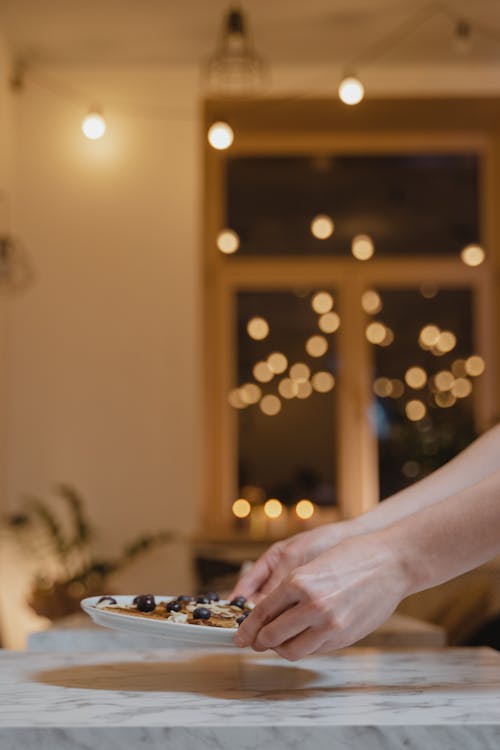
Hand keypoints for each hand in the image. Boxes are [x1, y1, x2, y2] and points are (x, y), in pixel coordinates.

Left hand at [233, 531, 409, 659]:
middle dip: (260, 642)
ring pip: (291, 650)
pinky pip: (314, 650)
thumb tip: (270, 613)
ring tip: (278, 643)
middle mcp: (311, 605)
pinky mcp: (344, 637)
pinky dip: (303, 647)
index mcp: (299, 582)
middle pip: (272, 636)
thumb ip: (292, 589)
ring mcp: (329, 624)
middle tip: (255, 642)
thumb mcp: (313, 564)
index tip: (240, 636)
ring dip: (280, 649)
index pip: (263, 613)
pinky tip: (301, 639)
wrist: (391, 562)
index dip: (248, 628)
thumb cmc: (354, 556)